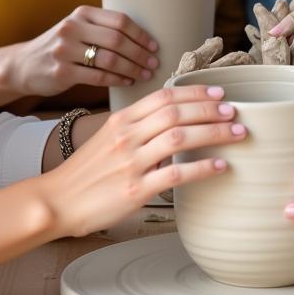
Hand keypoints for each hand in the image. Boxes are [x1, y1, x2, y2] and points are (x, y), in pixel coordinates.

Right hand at [8, 5, 158, 96]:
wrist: (24, 65)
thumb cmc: (61, 46)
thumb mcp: (78, 28)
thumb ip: (102, 28)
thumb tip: (144, 40)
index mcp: (82, 13)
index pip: (120, 20)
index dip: (141, 34)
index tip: (154, 46)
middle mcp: (73, 28)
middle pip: (117, 40)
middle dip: (140, 53)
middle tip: (154, 63)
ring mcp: (65, 50)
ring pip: (109, 59)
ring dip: (132, 68)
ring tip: (144, 74)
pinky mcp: (61, 72)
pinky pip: (97, 77)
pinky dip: (117, 80)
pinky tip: (127, 82)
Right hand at [45, 84, 246, 237]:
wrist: (56, 201)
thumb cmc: (87, 172)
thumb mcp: (109, 137)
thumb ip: (139, 126)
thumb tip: (175, 119)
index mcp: (123, 119)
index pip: (165, 96)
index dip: (195, 93)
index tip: (219, 94)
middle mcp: (127, 135)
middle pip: (176, 112)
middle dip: (210, 110)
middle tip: (235, 111)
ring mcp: (131, 162)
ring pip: (179, 137)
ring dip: (213, 133)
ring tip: (237, 133)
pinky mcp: (134, 189)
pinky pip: (175, 174)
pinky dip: (202, 167)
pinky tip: (220, 166)